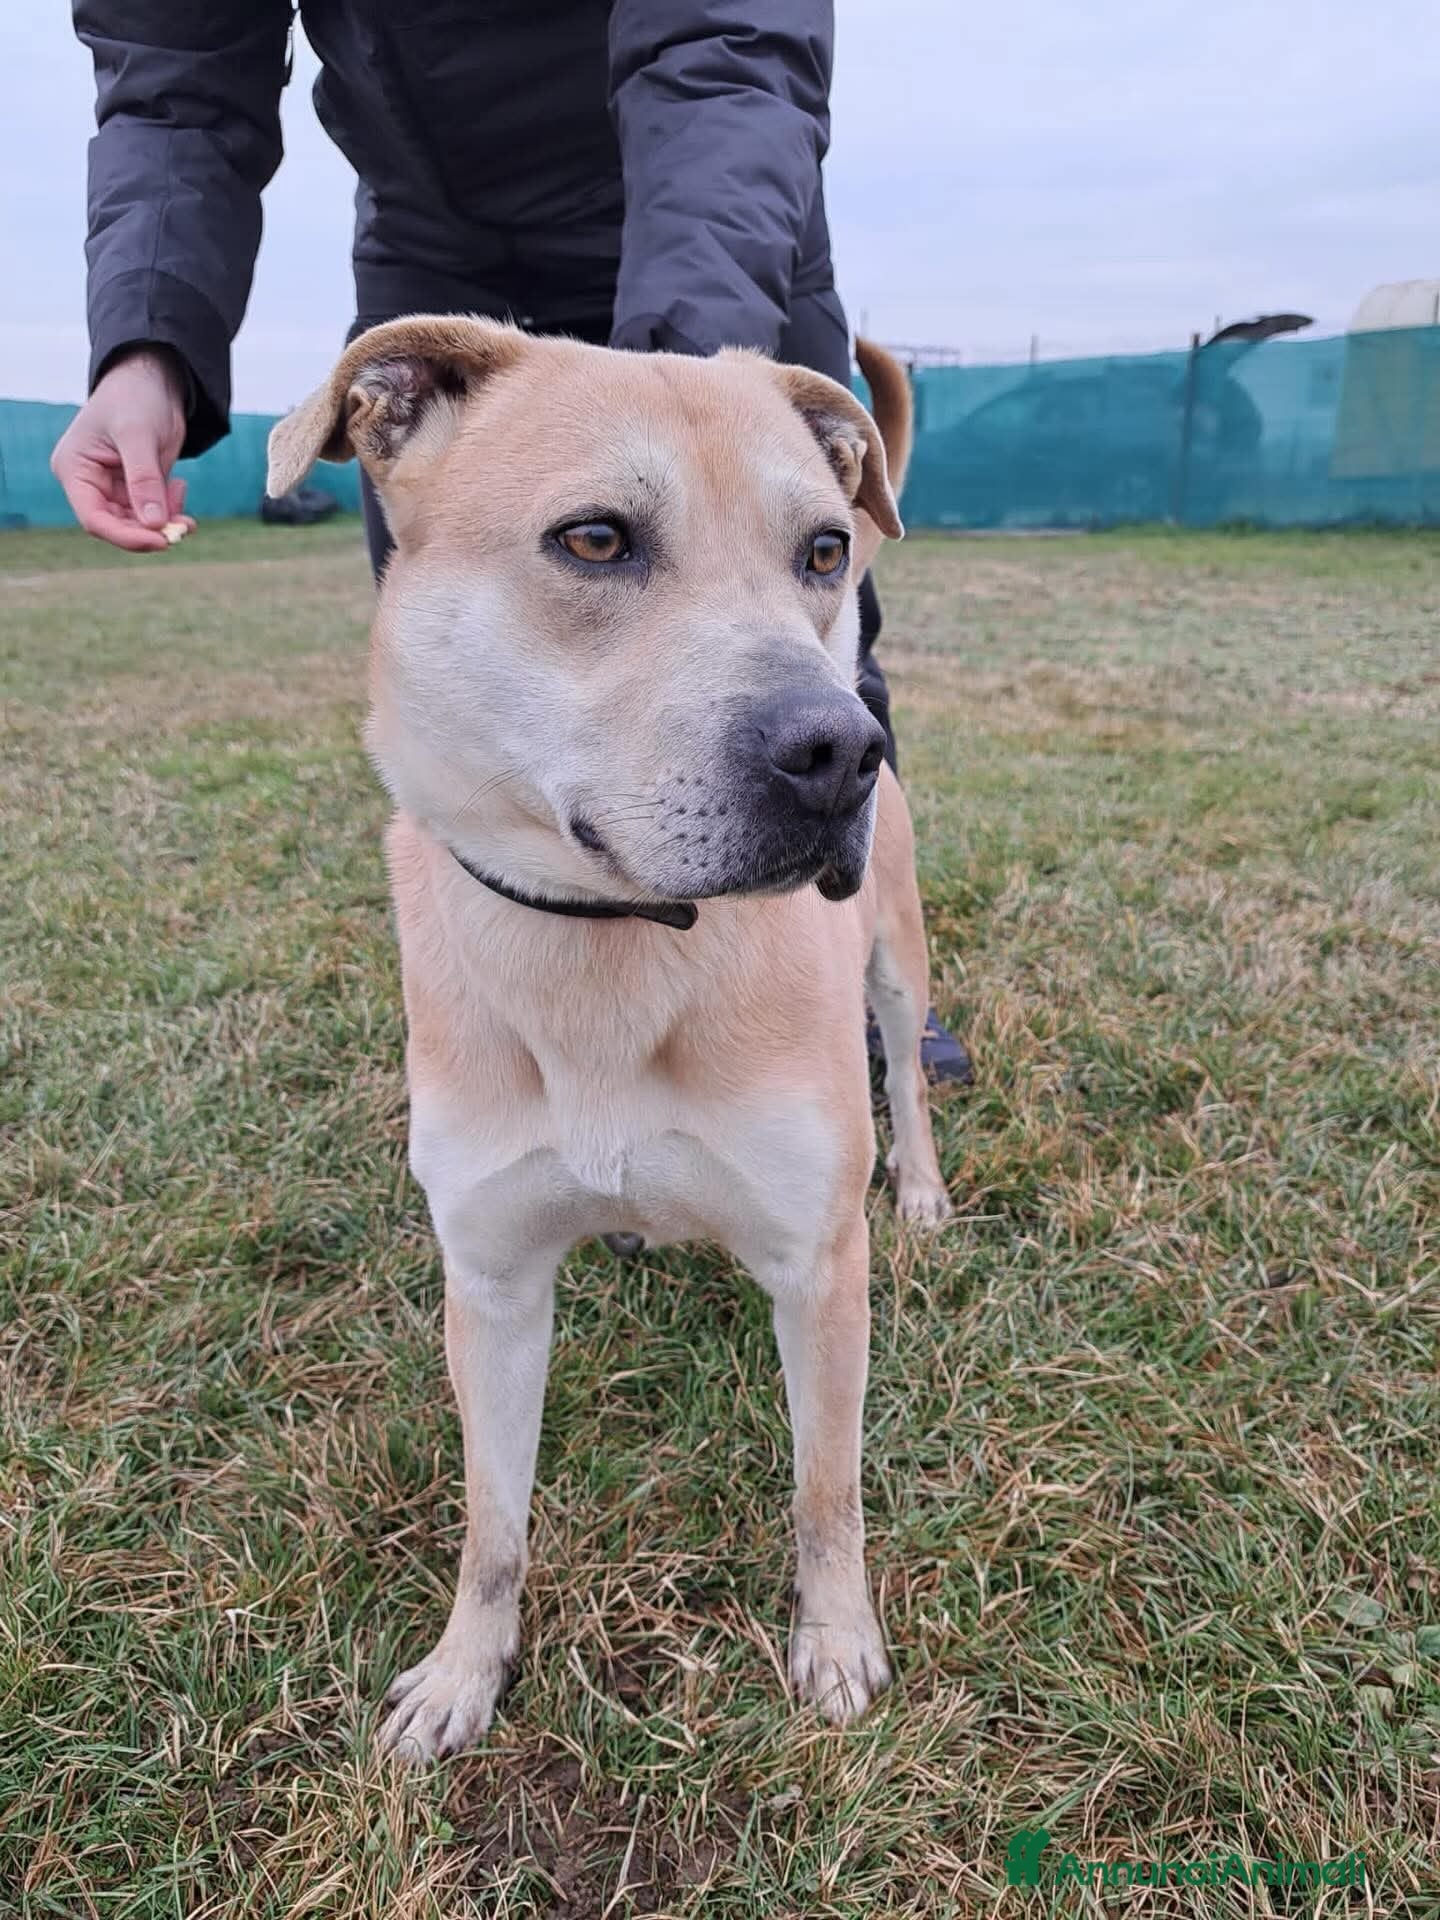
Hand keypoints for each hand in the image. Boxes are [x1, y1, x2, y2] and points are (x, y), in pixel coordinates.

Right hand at [51, 348, 196, 550]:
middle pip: (117, 525)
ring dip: (165, 522)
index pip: (94, 518)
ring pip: (138, 523)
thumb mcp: (138, 435)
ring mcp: (113, 487)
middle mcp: (90, 483)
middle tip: (184, 527)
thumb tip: (154, 524)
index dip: (126, 536)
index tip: (161, 540)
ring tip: (184, 504)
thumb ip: (144, 480)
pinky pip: (153, 511)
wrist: (153, 378)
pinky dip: (170, 510)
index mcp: (74, 469)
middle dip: (151, 531)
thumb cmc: (135, 397)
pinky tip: (180, 487)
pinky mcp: (136, 487)